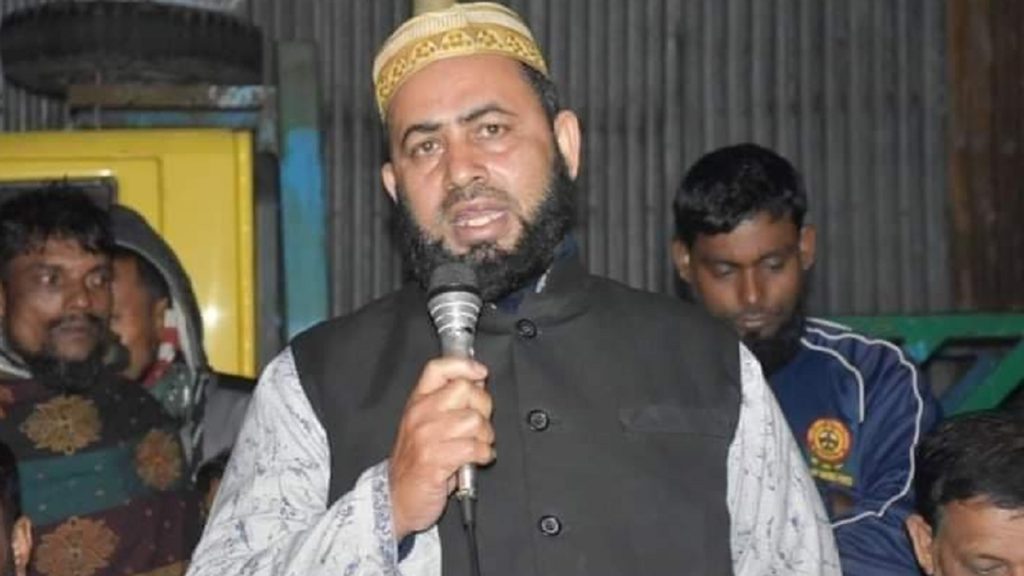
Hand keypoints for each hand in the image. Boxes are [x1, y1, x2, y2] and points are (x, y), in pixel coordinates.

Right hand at [388, 357, 494, 539]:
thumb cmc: (416, 462)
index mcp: (417, 402)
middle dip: (483, 407)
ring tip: (478, 444)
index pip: (438, 369)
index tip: (481, 373)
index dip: (464, 365)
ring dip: (485, 435)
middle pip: (465, 390)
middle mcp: (420, 415)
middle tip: (479, 425)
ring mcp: (426, 437)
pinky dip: (483, 454)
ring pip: (474, 420)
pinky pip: (473, 447)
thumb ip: (449, 404)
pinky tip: (477, 459)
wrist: (396, 498)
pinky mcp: (435, 461)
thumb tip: (477, 383)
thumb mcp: (425, 425)